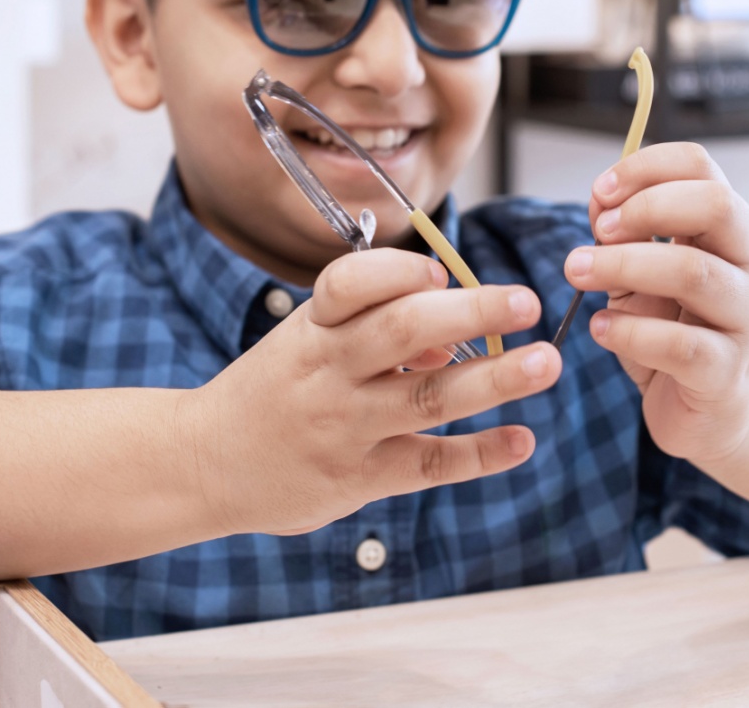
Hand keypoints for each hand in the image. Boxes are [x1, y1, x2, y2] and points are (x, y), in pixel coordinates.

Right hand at [177, 248, 559, 536]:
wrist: (204, 463)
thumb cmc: (274, 390)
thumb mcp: (307, 344)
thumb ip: (377, 330)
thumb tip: (454, 335)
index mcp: (311, 328)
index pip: (348, 284)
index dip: (398, 272)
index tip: (441, 270)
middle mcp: (327, 372)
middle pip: (400, 332)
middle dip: (469, 313)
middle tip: (526, 300)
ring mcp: (343, 427)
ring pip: (425, 398)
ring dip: (491, 379)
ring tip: (544, 363)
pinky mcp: (357, 479)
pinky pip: (426, 465)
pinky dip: (478, 454)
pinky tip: (521, 440)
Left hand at [562, 142, 748, 464]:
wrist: (712, 410)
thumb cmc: (675, 330)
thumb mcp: (641, 274)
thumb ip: (620, 236)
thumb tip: (599, 198)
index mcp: (726, 230)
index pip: (701, 168)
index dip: (646, 168)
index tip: (600, 192)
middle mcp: (746, 266)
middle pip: (715, 206)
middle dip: (647, 208)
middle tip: (598, 231)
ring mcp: (742, 319)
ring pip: (693, 272)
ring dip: (623, 265)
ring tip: (577, 274)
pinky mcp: (724, 373)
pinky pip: (680, 344)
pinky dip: (630, 332)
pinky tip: (601, 329)